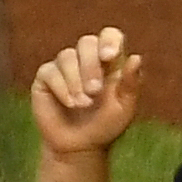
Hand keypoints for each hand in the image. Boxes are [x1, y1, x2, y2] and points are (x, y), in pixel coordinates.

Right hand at [29, 30, 142, 156]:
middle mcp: (87, 59)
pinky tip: (70, 103)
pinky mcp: (46, 78)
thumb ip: (130, 83)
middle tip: (95, 91)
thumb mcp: (124, 107)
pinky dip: (61, 87)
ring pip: (67, 56)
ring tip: (83, 104)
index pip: (110, 35)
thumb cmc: (106, 125)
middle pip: (87, 42)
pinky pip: (50, 71)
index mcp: (110, 62)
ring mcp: (65, 67)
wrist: (80, 146)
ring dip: (76, 80)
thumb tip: (136, 57)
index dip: (109, 40)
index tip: (109, 57)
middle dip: (91, 65)